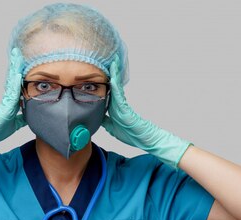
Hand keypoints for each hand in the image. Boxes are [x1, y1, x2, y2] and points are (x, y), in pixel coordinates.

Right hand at [0, 47, 26, 168]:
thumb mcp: (14, 125)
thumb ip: (22, 119)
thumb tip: (30, 116)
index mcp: (11, 102)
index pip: (17, 85)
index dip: (20, 73)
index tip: (25, 62)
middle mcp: (7, 99)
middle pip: (13, 79)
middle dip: (16, 66)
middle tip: (19, 52)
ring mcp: (5, 102)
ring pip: (11, 82)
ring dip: (14, 69)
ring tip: (17, 56)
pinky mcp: (3, 108)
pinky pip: (11, 94)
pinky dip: (14, 84)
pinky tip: (18, 75)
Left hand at [101, 54, 191, 169]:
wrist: (144, 140)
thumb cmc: (132, 134)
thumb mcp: (111, 127)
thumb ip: (105, 120)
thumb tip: (96, 116)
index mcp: (115, 107)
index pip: (108, 91)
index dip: (105, 81)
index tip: (99, 71)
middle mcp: (119, 104)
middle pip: (113, 85)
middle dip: (111, 72)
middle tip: (108, 59)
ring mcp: (123, 105)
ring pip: (117, 87)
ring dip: (114, 74)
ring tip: (112, 62)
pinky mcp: (126, 109)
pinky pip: (120, 96)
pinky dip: (116, 87)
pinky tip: (112, 78)